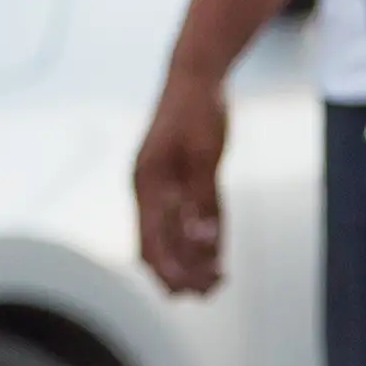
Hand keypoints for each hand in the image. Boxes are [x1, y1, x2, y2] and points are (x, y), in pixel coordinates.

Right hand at [133, 59, 232, 296]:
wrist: (197, 74)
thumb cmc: (198, 110)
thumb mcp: (204, 154)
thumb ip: (203, 200)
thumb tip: (202, 245)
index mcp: (147, 184)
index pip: (151, 241)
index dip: (170, 270)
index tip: (192, 290)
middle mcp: (151, 190)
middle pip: (158, 245)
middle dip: (180, 273)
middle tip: (210, 291)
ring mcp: (165, 186)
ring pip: (173, 236)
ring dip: (192, 262)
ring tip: (217, 284)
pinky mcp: (184, 181)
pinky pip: (190, 220)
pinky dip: (203, 241)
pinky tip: (218, 259)